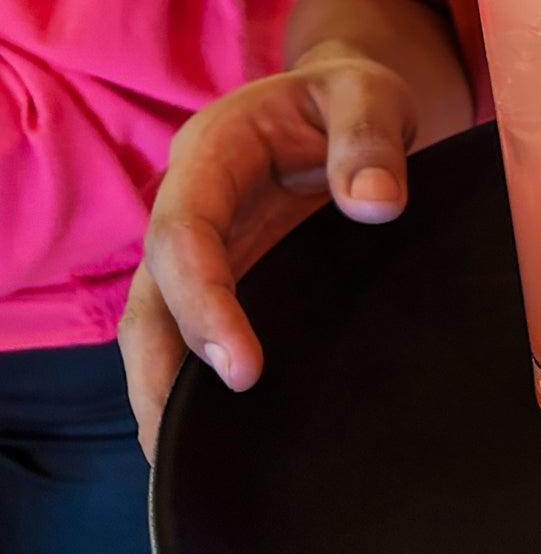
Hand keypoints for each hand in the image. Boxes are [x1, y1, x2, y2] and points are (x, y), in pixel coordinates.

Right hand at [118, 51, 416, 459]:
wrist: (350, 102)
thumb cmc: (356, 95)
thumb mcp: (371, 94)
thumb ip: (371, 139)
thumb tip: (375, 202)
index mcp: (213, 150)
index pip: (184, 231)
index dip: (203, 301)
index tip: (243, 366)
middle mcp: (194, 202)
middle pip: (151, 291)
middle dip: (160, 366)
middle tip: (183, 441)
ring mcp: (209, 242)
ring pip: (160, 320)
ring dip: (166, 386)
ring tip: (183, 459)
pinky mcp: (233, 272)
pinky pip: (199, 326)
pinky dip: (198, 377)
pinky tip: (217, 433)